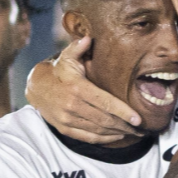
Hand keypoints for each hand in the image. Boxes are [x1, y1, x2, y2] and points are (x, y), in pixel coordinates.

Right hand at [25, 37, 141, 143]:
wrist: (36, 88)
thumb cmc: (59, 71)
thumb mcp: (67, 57)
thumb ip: (78, 48)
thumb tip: (88, 38)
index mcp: (77, 88)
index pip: (105, 103)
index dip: (123, 112)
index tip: (138, 118)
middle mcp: (72, 106)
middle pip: (105, 119)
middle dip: (125, 125)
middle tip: (141, 128)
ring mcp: (68, 119)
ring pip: (98, 130)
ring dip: (118, 133)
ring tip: (133, 132)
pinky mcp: (65, 128)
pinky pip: (88, 137)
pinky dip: (105, 139)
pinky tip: (117, 135)